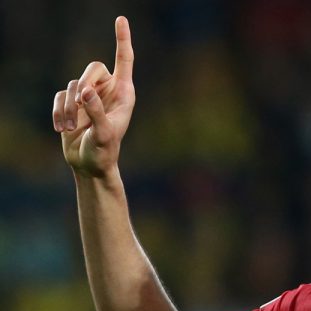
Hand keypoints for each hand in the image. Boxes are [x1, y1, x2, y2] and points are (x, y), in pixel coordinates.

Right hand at [52, 16, 134, 177]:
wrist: (90, 164)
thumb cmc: (104, 150)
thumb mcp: (104, 134)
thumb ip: (97, 112)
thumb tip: (85, 91)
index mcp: (124, 93)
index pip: (125, 60)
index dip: (122, 39)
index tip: (120, 19)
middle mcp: (108, 90)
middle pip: (93, 68)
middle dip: (83, 84)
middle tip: (81, 104)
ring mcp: (89, 96)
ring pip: (73, 85)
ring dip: (70, 107)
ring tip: (72, 128)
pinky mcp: (72, 104)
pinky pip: (60, 97)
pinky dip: (59, 112)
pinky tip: (62, 129)